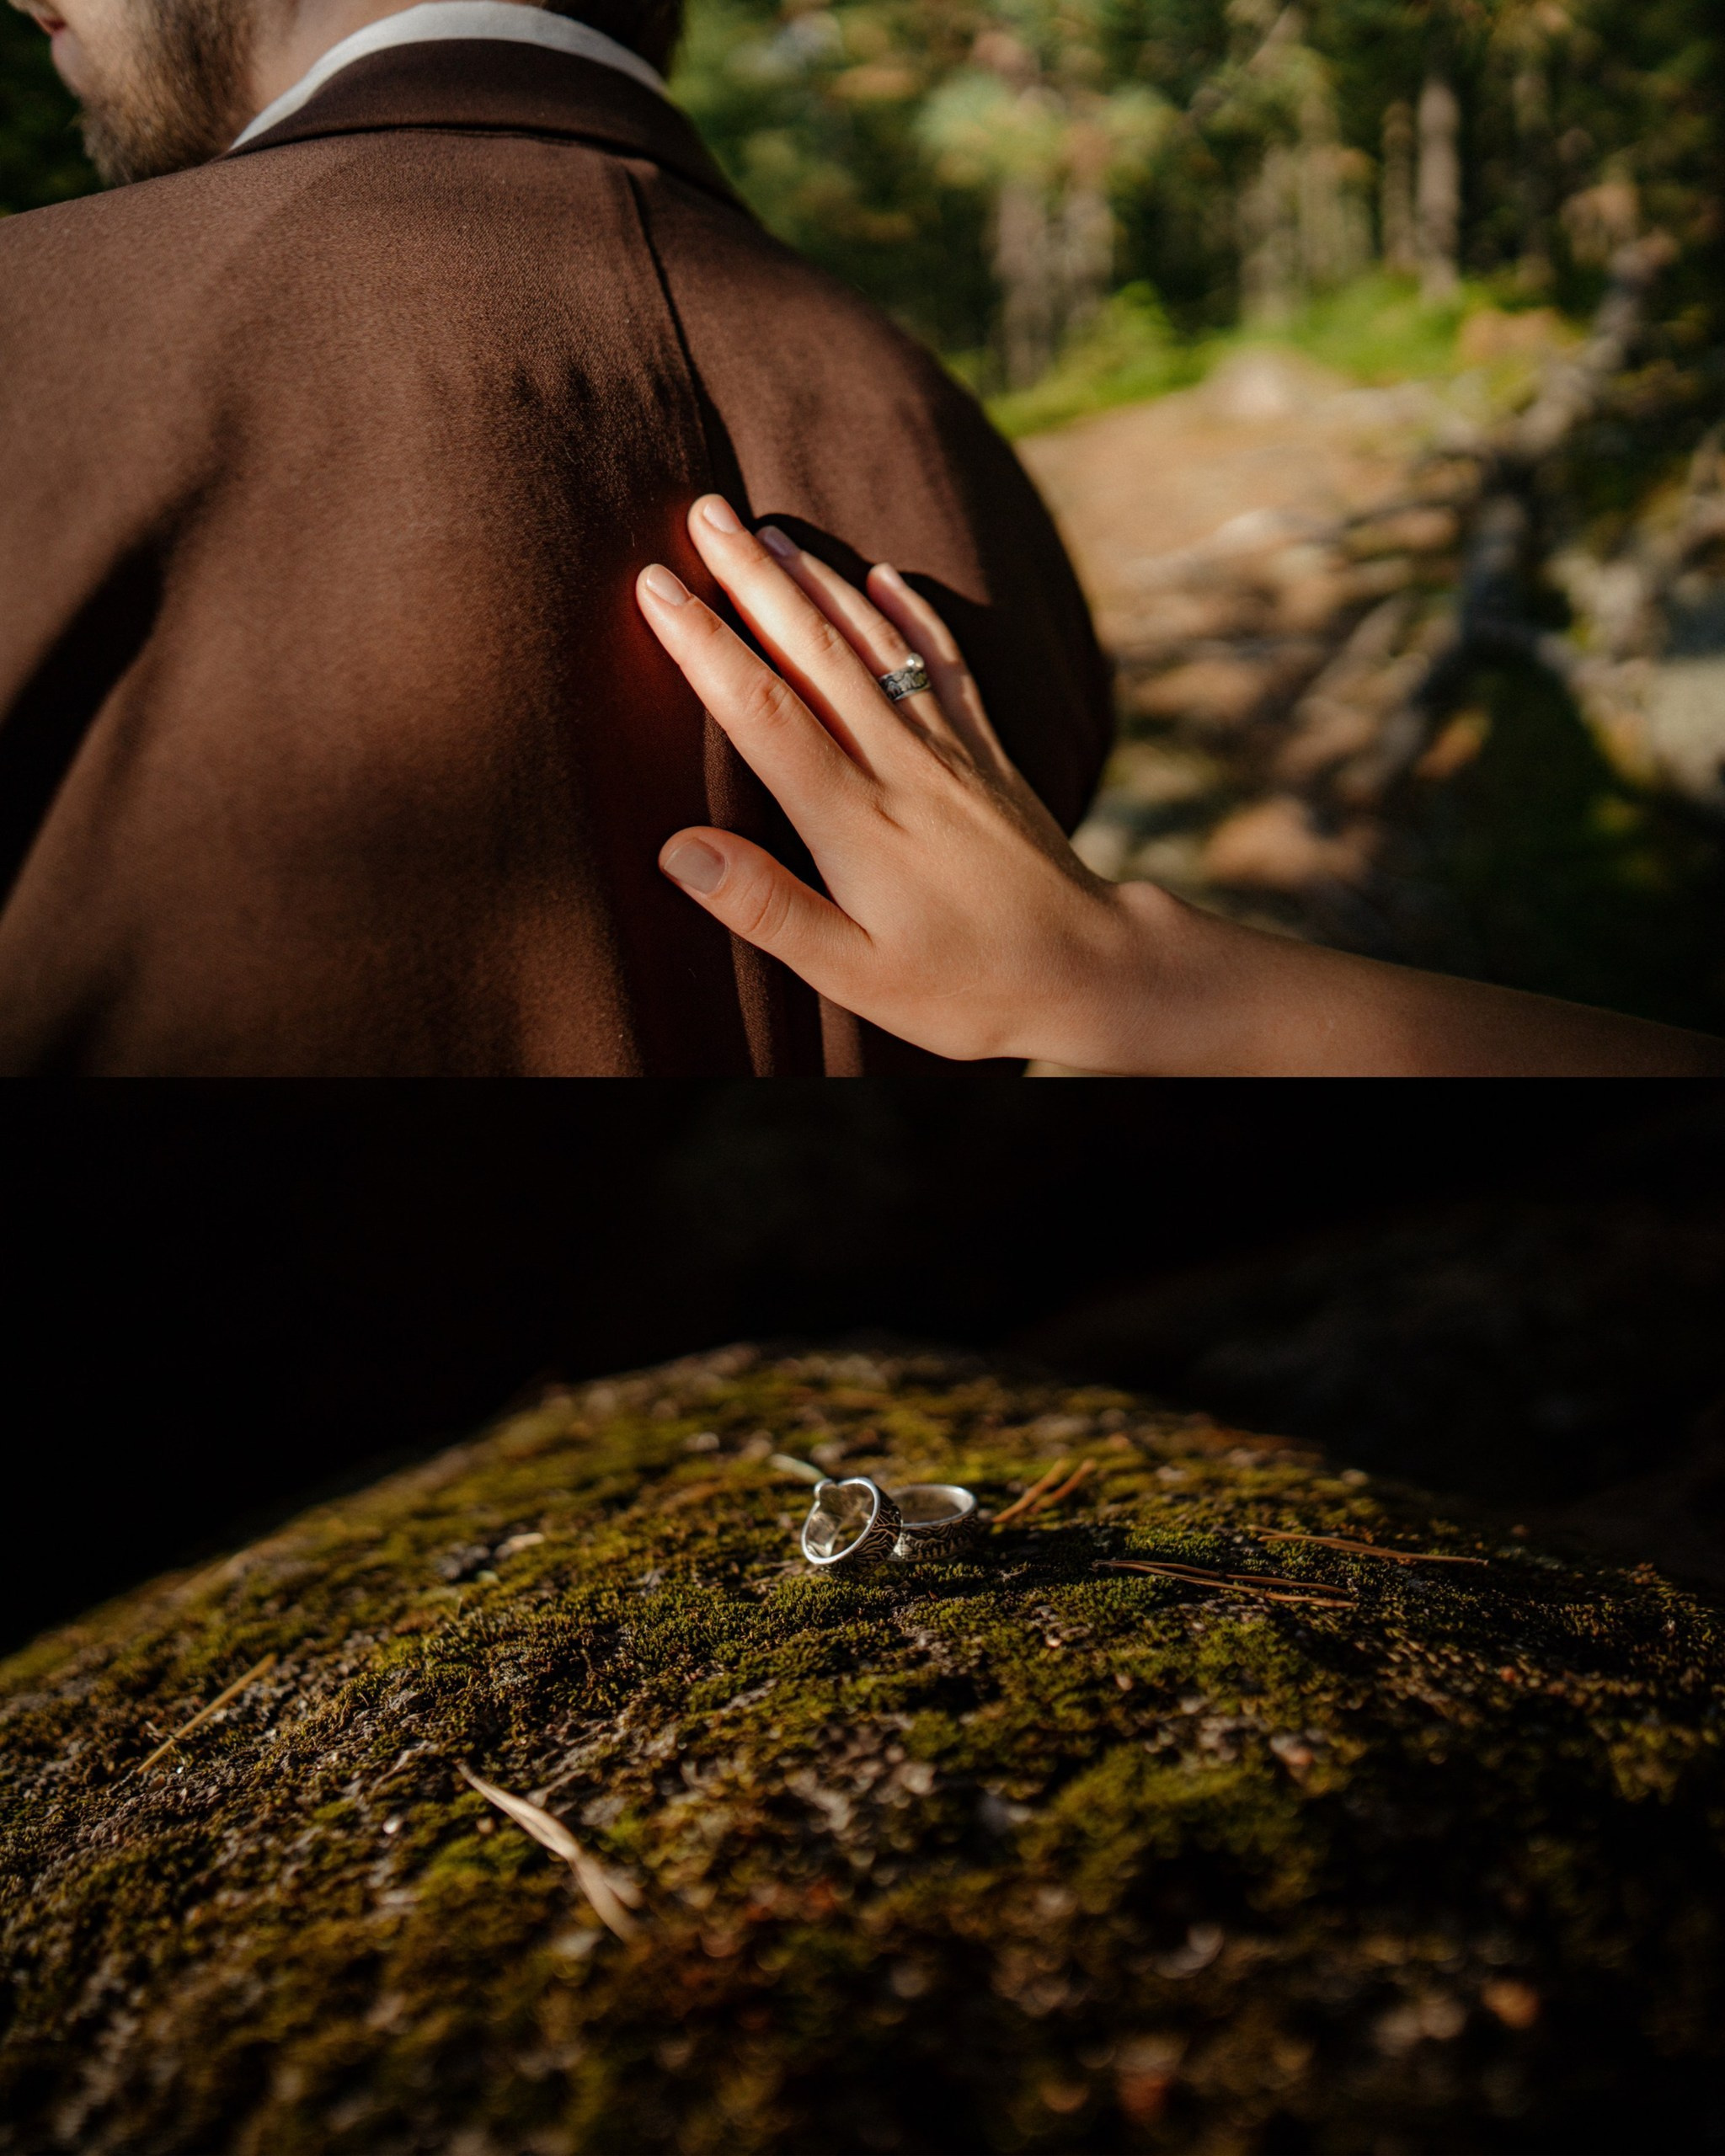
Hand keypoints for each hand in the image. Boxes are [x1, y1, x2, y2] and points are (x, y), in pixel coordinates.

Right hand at [635, 494, 1162, 1065]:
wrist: (1089, 973)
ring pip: (875, 643)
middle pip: (813, 652)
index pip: (763, 710)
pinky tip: (882, 574)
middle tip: (701, 511)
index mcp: (854, 820)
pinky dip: (911, 612)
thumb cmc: (963, 987)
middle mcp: (900, 766)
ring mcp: (951, 751)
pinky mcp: (989, 754)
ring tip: (766, 529)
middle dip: (751, 578)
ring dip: (817, 580)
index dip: (704, 643)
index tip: (654, 584)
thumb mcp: (853, 974)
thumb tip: (677, 848)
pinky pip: (944, 664)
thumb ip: (765, 908)